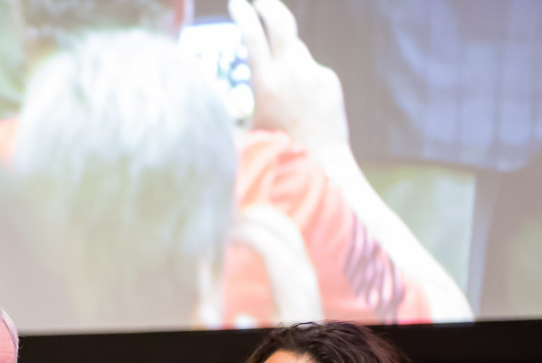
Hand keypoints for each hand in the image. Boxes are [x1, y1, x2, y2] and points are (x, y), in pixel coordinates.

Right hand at [229, 0, 348, 158]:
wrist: (323, 166)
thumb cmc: (277, 154)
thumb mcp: (245, 131)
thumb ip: (233, 108)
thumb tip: (211, 100)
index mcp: (267, 83)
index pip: (252, 36)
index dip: (242, 14)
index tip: (236, 2)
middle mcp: (293, 71)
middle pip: (281, 22)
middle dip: (267, 4)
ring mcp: (315, 73)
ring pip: (295, 50)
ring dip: (282, 54)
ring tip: (276, 85)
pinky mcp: (329, 80)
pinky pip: (309, 70)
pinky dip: (298, 78)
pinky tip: (297, 106)